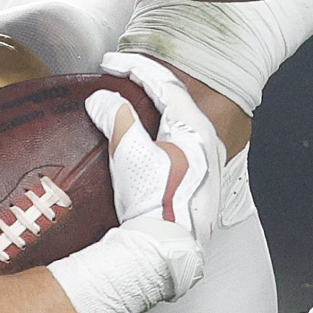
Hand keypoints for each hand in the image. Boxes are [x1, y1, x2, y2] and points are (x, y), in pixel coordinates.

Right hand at [89, 52, 221, 248]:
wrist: (166, 250)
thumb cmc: (153, 203)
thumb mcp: (129, 155)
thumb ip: (117, 119)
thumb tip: (103, 99)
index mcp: (195, 128)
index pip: (164, 83)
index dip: (134, 67)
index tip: (109, 62)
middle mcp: (208, 141)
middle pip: (175, 99)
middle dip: (145, 84)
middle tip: (118, 78)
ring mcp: (208, 162)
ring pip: (179, 121)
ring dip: (153, 108)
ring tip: (129, 104)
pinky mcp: (202, 181)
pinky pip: (181, 142)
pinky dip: (160, 130)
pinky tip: (147, 139)